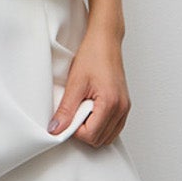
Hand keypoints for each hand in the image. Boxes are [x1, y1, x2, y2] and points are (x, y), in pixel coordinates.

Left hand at [47, 23, 130, 145]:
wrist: (105, 41)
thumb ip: (66, 109)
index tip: (67, 117)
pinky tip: (91, 111)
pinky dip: (100, 125)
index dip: (75, 130)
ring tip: (83, 109)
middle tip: (74, 111)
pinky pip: (113, 127)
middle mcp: (121, 108)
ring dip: (92, 129)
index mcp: (111, 103)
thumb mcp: (75, 83)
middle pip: (99, 139)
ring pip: (107, 136)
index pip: (91, 135)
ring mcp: (125, 107)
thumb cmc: (93, 55)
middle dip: (83, 130)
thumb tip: (56, 128)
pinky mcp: (124, 105)